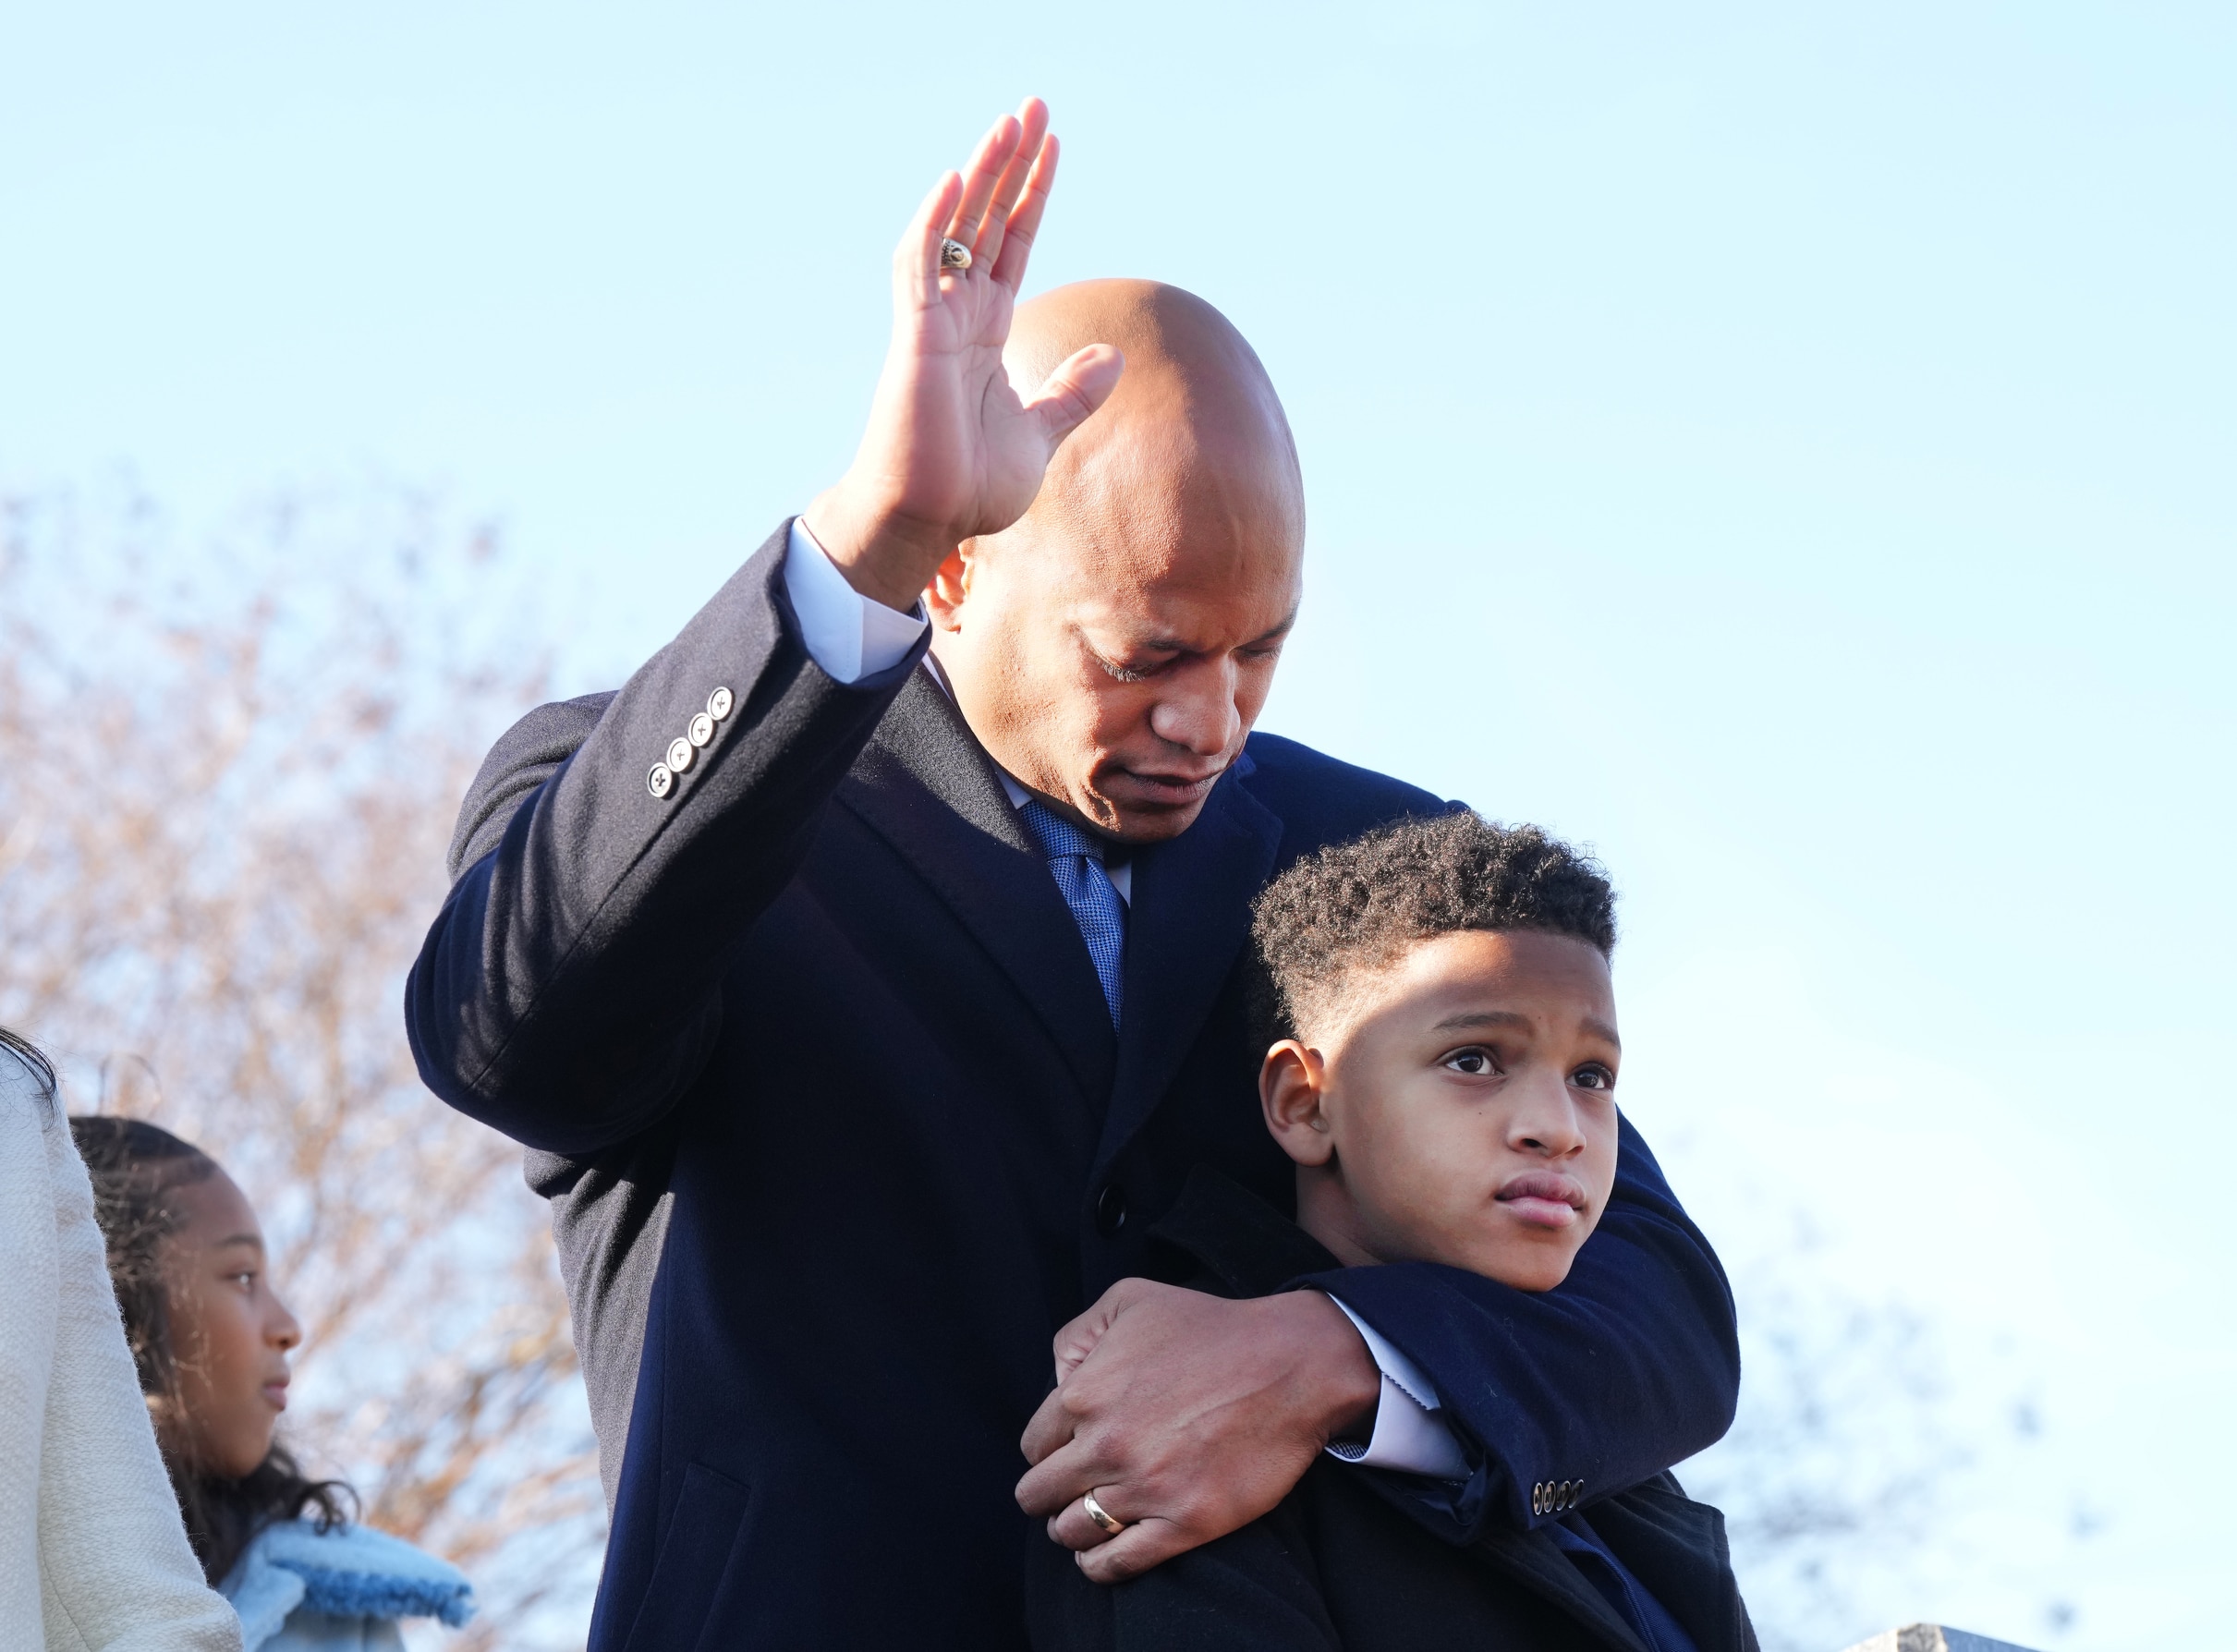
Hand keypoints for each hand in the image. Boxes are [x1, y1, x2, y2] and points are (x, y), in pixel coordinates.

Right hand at [804, 97, 1125, 611]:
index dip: (1032, 196)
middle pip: (986, 221)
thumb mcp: (1040, 434)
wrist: (927, 522)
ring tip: (1008, 124)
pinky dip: (935, 222)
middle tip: (1034, 107)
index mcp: (986, 332)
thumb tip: (1112, 356)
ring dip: (980, 175)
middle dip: (1010, 164)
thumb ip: (1071, 394)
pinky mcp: (914, 338)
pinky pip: (920, 266)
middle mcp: (958, 316)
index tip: (1052, 146)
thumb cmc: (969, 487)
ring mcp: (933, 322)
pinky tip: (958, 179)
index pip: (1012, 245)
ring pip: (955, 229)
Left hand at [1015, 1280, 1380, 1583]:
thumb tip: (1058, 1379)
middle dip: (1050, 1493)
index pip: (1034, 1446)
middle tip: (1074, 1488)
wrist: (1293, 1365)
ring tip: (1090, 1519)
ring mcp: (1145, 1488)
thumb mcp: (1131, 1299)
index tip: (1068, 1453)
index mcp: (1085, 1393)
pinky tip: (1102, 1553)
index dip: (1048, 1451)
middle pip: (1039, 1495)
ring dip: (1074, 1528)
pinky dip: (1099, 1564)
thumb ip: (1077, 1335)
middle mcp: (1105, 1445)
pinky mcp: (1184, 1524)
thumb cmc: (1213, 1328)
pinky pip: (1115, 1564)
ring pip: (1073, 1531)